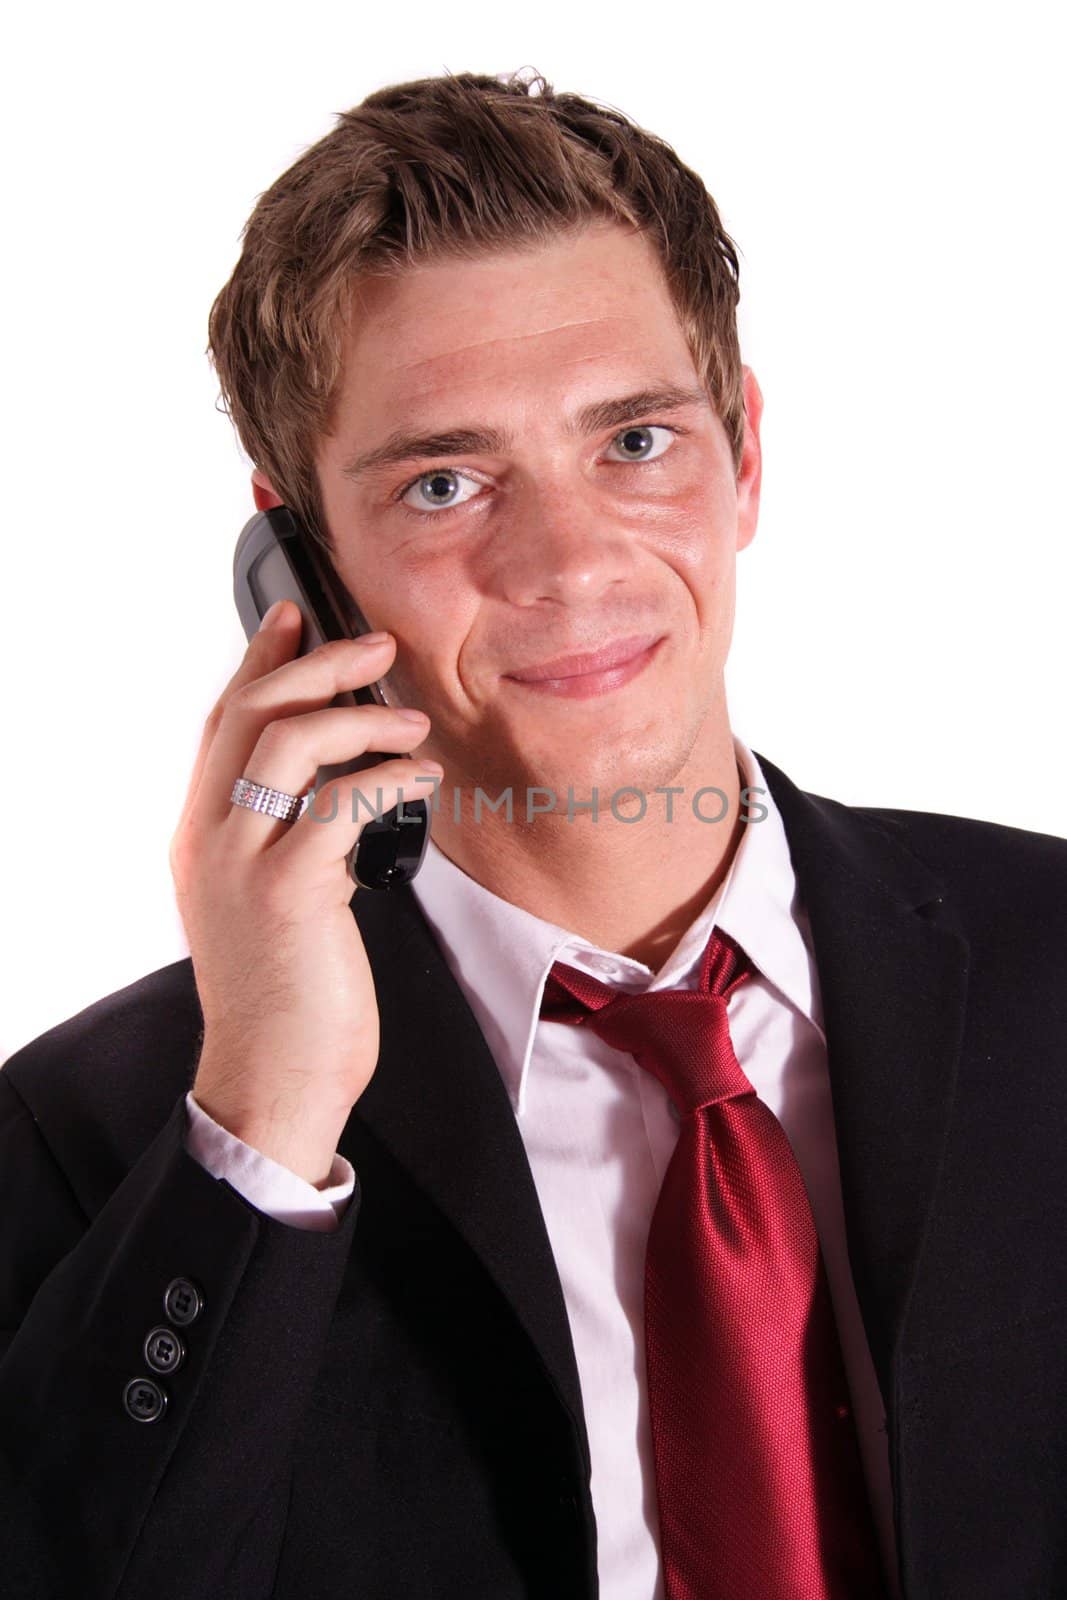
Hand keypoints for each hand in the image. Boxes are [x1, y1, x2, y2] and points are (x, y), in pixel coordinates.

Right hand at [169, 600, 441, 1183]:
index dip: (258, 662)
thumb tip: (330, 786)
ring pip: (289, 743)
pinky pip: (342, 803)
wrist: (272, 1079)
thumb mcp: (265, 903)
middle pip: (250, 714)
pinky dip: (389, 778)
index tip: (294, 618)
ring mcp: (243, 864)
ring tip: (410, 721)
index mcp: (200, 836)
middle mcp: (209, 839)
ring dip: (360, 717)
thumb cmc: (285, 996)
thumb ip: (279, 840)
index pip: (220, 725)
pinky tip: (422, 780)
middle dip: (315, 663)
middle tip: (375, 644)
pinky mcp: (291, 893)